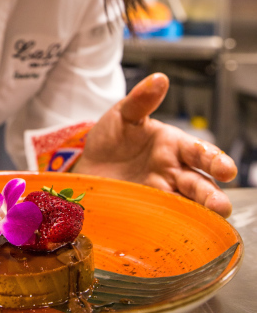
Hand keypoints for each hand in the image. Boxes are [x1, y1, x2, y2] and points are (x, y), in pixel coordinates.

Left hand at [75, 73, 236, 217]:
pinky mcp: (147, 213)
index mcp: (172, 145)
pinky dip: (176, 228)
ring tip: (211, 221)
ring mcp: (161, 194)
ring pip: (189, 206)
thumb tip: (159, 78)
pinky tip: (181, 234)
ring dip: (201, 214)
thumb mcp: (122, 115)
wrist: (86, 165)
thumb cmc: (111, 138)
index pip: (199, 152)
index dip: (214, 160)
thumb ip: (141, 100)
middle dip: (212, 195)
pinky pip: (165, 222)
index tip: (225, 169)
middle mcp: (173, 171)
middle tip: (220, 205)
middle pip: (199, 184)